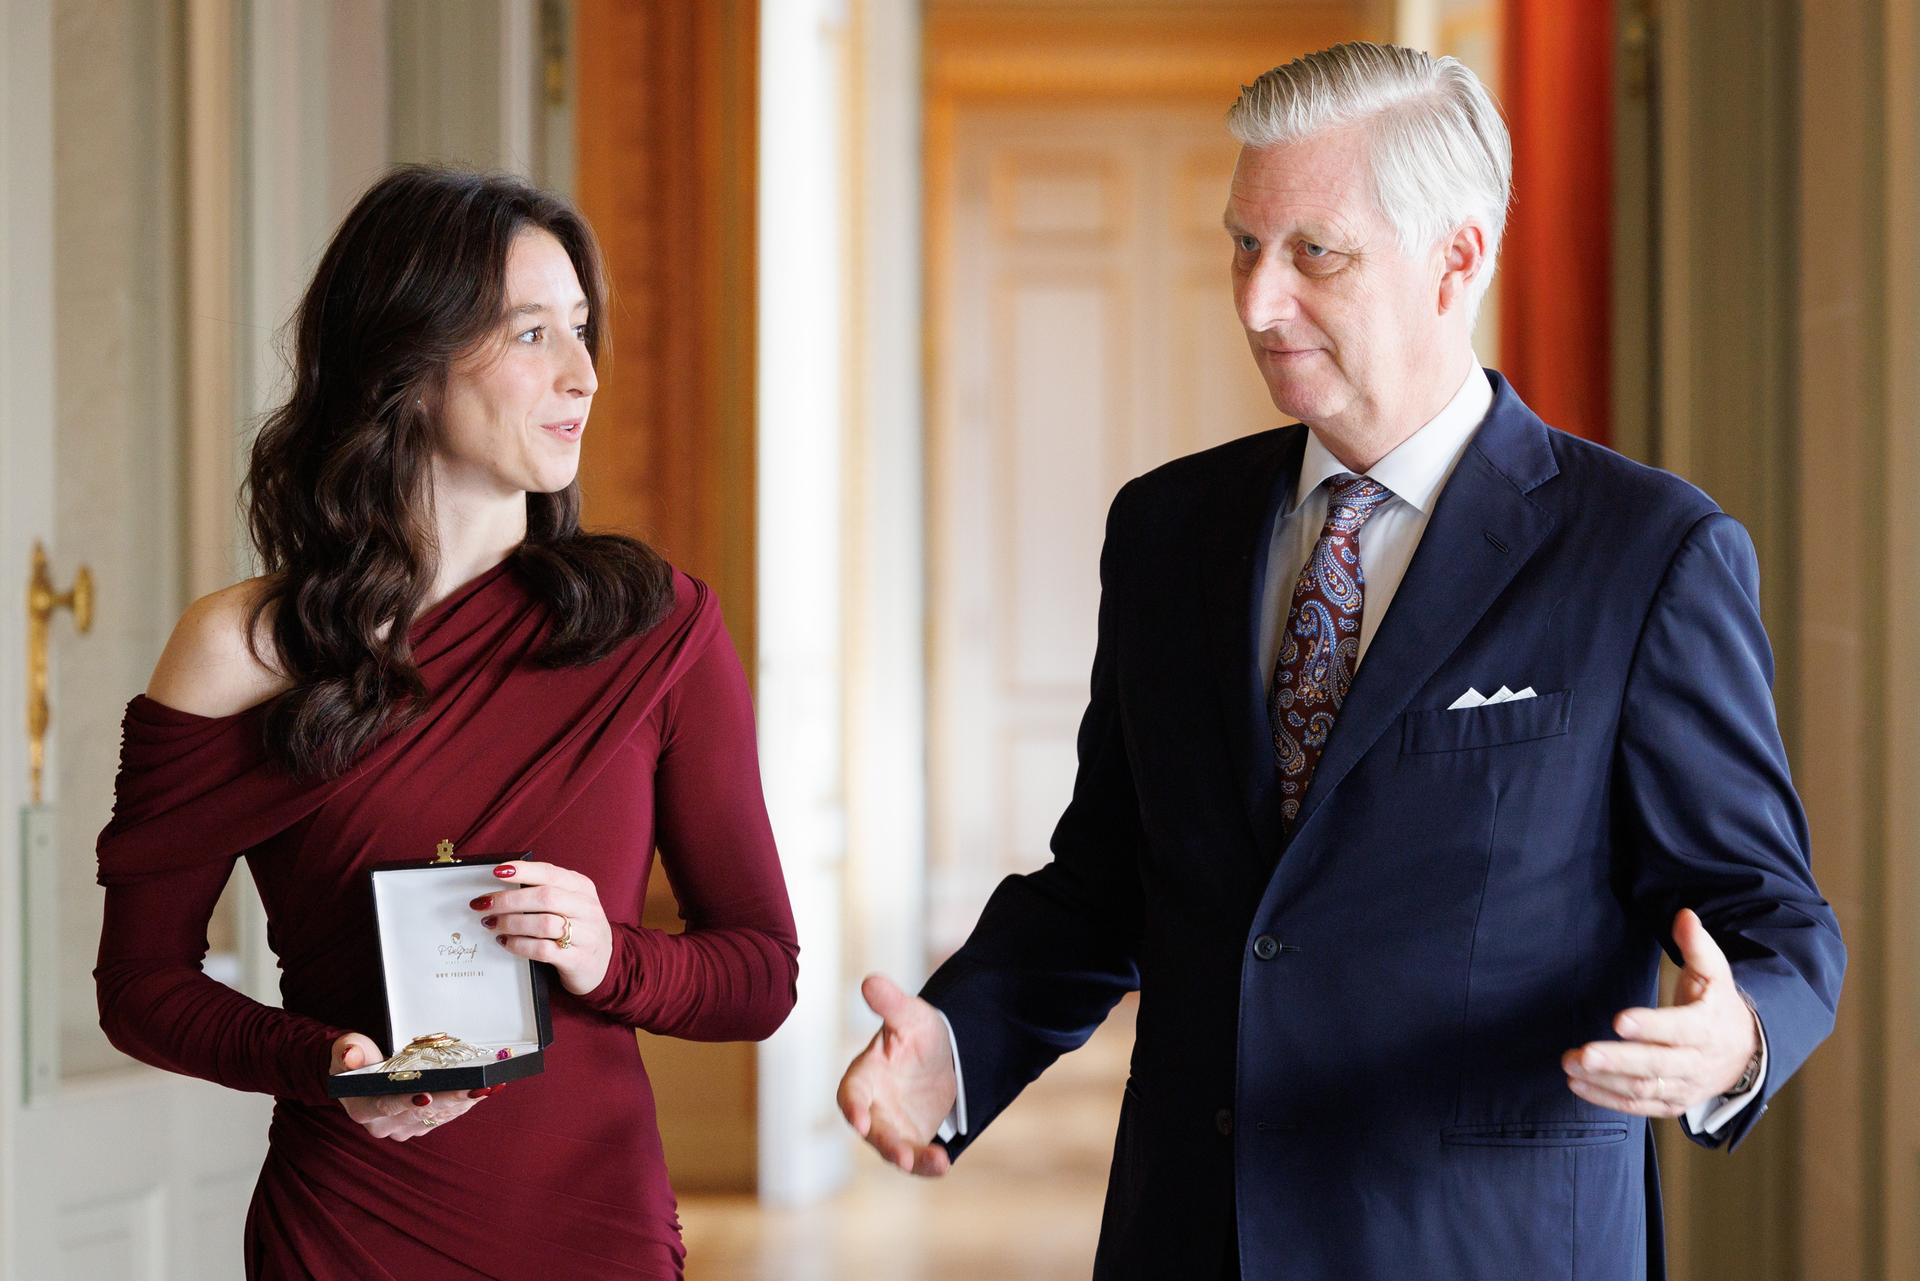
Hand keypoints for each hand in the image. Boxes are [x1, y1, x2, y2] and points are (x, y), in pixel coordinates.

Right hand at [329, 1032, 498, 1140]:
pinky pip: (446, 1116)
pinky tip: (484, 1091)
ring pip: (437, 1116)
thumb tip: (350, 1054)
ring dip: (464, 1102)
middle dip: (449, 1099)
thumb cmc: (355, 1060)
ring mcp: (403, 1128)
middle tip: (476, 1087)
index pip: (386, 1106)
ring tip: (487, 1087)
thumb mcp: (346, 1049)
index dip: (407, 1101)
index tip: (428, 1094)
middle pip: (420, 1113)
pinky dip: (465, 1103)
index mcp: (362, 1109)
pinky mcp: (421, 1125)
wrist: (359, 1076)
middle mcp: (383, 1125)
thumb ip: (348, 1051)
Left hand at [471, 860, 612, 995]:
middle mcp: (586, 908)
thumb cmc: (578, 928)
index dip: (523, 871)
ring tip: (491, 924)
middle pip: (545, 897)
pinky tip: (506, 942)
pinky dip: (519, 945)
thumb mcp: (570, 903)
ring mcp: (585, 934)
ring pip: (543, 924)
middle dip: (509, 900)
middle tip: (484, 904)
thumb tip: (502, 886)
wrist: (605, 962)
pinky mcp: (578, 959)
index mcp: (582, 887)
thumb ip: (545, 892)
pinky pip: (543, 950)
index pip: (550, 873)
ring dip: (511, 923)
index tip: (497, 872)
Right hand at [836, 974, 958, 1176]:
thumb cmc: (917, 1031)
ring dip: (909, 1158)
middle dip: (886, 1143)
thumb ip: (890, 1003)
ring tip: (935, 1162)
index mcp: (865, 1075)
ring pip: (895, 1149)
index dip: (853, 1107)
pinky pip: (917, 1158)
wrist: (945, 1054)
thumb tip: (870, 980)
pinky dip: (928, 1164)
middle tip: (900, 1156)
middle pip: (873, 1130)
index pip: (851, 1093)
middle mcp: (873, 1106)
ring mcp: (892, 1126)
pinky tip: (944, 1162)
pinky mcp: (912, 1140)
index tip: (859, 1121)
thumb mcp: (910, 1015)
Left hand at [1563, 908, 1760, 1117]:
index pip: (1679, 1029)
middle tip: (1583, 1053)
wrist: (1745, 1053)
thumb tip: (1684, 915)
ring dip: (1604, 1080)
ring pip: (1644, 1089)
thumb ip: (1698, 945)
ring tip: (1570, 1064)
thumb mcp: (1715, 973)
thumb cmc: (1717, 1006)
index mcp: (1707, 1027)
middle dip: (1618, 1060)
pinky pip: (1638, 1107)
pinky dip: (1607, 1099)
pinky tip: (1578, 1085)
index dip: (1650, 1026)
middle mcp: (1696, 1062)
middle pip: (1656, 1065)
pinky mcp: (1672, 1104)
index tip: (1619, 1020)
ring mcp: (1684, 1087)